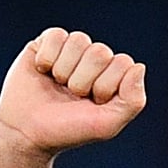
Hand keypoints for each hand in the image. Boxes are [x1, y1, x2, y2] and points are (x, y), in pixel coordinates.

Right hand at [0, 28, 146, 156]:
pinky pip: (57, 36)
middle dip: (84, 81)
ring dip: (65, 70)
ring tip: (57, 85)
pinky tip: (43, 72)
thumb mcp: (107, 124)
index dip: (106, 86)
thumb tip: (139, 67)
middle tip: (73, 96)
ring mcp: (72, 50)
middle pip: (101, 52)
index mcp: (115, 76)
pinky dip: (47, 58)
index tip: (93, 103)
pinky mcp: (48, 42)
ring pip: (79, 40)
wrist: (27, 131)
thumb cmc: (69, 129)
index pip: (123, 63)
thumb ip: (133, 101)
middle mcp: (96, 60)